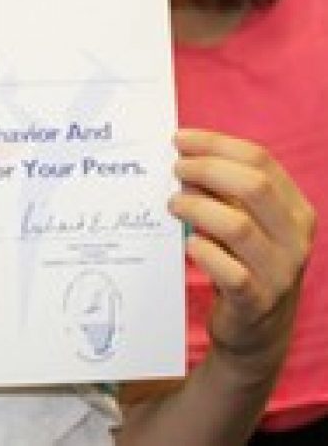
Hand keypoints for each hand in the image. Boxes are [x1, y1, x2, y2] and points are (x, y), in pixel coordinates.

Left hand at [169, 130, 315, 377]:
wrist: (256, 329)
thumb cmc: (242, 259)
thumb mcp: (243, 219)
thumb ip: (223, 189)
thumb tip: (182, 154)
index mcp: (295, 209)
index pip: (260, 159)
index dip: (216, 144)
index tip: (180, 139)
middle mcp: (295, 239)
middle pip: (254, 186)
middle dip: (206, 169)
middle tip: (175, 170)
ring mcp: (280, 273)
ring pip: (238, 227)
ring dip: (197, 208)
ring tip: (173, 204)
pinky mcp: (256, 303)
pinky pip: (230, 272)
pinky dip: (204, 252)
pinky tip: (188, 244)